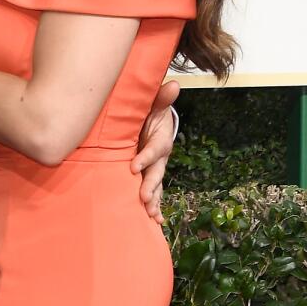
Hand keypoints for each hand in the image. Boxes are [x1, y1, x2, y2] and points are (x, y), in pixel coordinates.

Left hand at [132, 80, 179, 224]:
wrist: (153, 124)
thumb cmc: (150, 113)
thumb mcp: (155, 104)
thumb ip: (161, 98)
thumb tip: (172, 84)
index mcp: (161, 139)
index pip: (155, 149)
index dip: (146, 157)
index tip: (134, 167)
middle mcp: (160, 158)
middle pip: (157, 173)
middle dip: (151, 186)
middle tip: (144, 198)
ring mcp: (155, 169)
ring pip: (156, 187)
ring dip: (154, 201)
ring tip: (151, 215)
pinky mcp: (149, 176)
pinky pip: (153, 193)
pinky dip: (154, 207)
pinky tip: (154, 222)